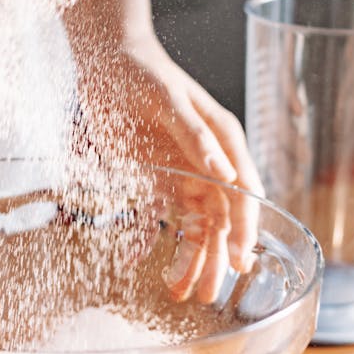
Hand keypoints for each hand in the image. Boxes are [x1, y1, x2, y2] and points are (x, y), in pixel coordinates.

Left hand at [63, 0, 262, 302]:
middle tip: (210, 293)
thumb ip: (197, 136)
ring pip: (195, 226)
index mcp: (223, 143)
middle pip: (221, 220)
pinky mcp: (154, 179)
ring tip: (183, 292)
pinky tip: (145, 261)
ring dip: (192, 258)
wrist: (108, 60)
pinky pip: (158, 217)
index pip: (243, 194)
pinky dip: (152, 240)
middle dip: (218, 258)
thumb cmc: (147, 74)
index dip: (245, 229)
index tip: (241, 260)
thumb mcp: (171, 101)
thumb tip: (224, 172)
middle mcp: (209, 164)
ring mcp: (182, 174)